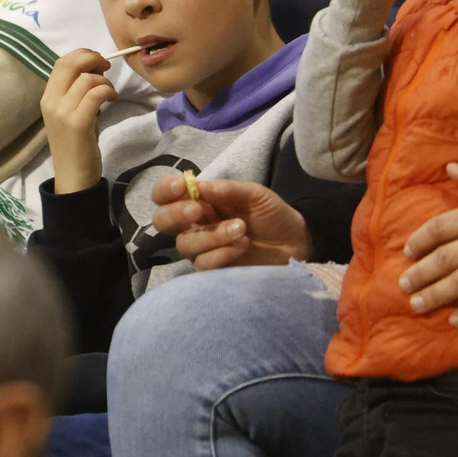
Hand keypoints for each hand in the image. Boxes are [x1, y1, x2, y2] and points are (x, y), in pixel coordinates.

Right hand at [41, 49, 115, 193]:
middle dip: (92, 58)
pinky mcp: (77, 123)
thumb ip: (78, 91)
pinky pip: (95, 94)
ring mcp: (62, 113)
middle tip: (106, 68)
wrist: (73, 177)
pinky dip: (107, 91)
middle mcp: (51, 102)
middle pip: (70, 64)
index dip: (82, 55)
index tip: (98, 62)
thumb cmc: (76, 145)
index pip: (61, 62)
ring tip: (110, 92)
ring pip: (86, 79)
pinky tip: (112, 98)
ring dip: (104, 80)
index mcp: (47, 98)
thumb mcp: (72, 113)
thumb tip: (95, 68)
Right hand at [150, 175, 312, 269]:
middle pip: (162, 222)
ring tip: (241, 228)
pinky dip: (222, 253)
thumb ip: (227, 190)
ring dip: (212, 235)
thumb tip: (199, 186)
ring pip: (185, 245)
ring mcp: (203, 249)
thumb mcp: (254, 194)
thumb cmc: (271, 214)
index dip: (165, 190)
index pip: (165, 195)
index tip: (182, 187)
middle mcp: (195, 225)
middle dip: (176, 215)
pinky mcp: (214, 270)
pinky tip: (243, 244)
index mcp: (200, 201)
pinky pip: (203, 264)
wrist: (295, 241)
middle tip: (198, 210)